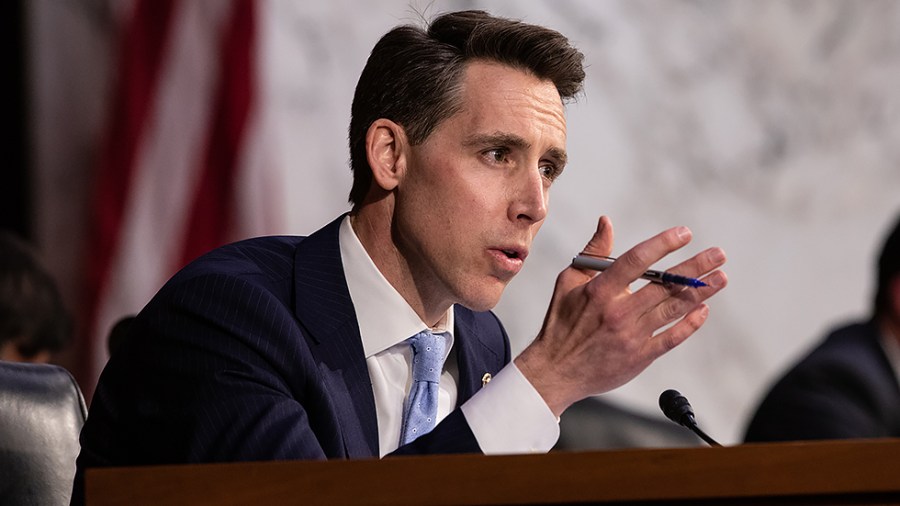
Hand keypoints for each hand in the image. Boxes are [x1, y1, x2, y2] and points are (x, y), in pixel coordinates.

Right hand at [514, 216, 727, 415]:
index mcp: (599, 290)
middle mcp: (618, 312)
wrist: (555, 371)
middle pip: (664, 284)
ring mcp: (631, 335)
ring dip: (700, 292)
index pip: (637, 260)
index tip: (684, 233)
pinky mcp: (639, 357)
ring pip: (673, 309)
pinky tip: (703, 310)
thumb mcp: (568, 282)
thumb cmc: (561, 323)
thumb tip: (607, 222)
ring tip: (720, 277)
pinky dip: (690, 324)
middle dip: (695, 266)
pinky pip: (671, 338)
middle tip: (719, 254)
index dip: (663, 244)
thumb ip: (593, 253)